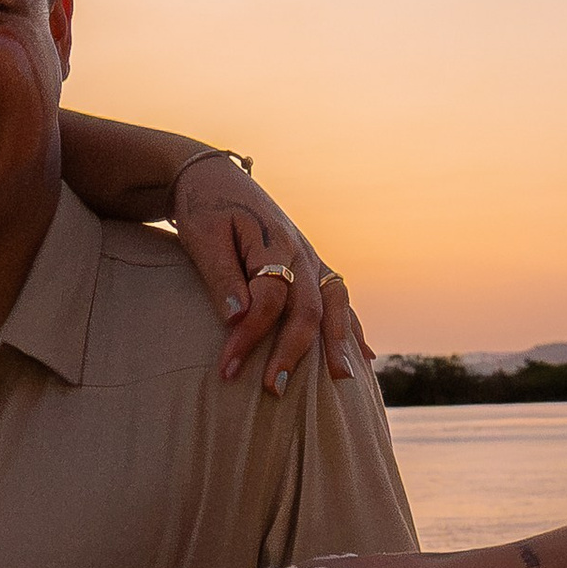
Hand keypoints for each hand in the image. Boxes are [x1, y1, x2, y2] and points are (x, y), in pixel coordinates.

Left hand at [165, 152, 372, 391]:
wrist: (213, 177)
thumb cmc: (203, 208)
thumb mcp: (202, 238)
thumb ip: (222, 278)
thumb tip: (237, 319)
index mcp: (274, 243)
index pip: (268, 299)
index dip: (249, 336)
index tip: (226, 370)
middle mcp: (302, 252)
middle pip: (307, 309)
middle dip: (293, 353)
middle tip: (276, 390)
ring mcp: (312, 259)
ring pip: (334, 305)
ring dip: (338, 344)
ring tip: (341, 380)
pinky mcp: (311, 266)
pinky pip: (338, 300)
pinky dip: (351, 329)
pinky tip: (364, 358)